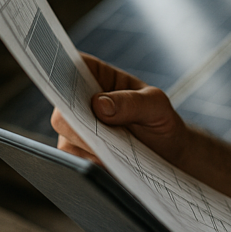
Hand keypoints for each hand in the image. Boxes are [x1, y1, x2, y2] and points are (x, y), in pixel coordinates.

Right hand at [51, 53, 188, 165]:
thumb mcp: (157, 106)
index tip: (72, 90)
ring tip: (120, 151)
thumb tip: (99, 104)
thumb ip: (133, 102)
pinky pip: (72, 161)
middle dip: (82, 125)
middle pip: (62, 111)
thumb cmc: (160, 121)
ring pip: (66, 139)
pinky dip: (92, 164)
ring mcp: (74, 129)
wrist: (168, 154)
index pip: (69, 66)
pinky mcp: (76, 153)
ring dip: (91, 148)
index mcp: (96, 76)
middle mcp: (78, 102)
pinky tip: (113, 165)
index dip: (61, 74)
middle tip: (107, 135)